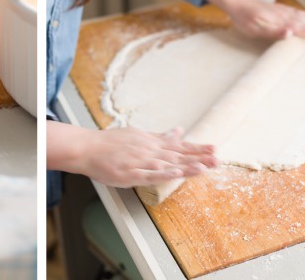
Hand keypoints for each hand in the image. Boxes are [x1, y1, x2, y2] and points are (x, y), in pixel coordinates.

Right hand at [48, 122, 216, 188]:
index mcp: (150, 141)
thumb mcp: (137, 135)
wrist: (87, 147)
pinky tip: (175, 173)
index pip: (178, 146)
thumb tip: (179, 130)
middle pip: (177, 155)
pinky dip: (163, 173)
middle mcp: (147, 150)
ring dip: (185, 166)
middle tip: (218, 160)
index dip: (197, 148)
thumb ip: (159, 136)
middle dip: (198, 158)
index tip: (214, 150)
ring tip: (204, 167)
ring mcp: (138, 161)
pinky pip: (149, 174)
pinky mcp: (129, 173)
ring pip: (166, 164)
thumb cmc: (110, 143)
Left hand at [204, 0, 304, 41]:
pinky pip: (296, 13)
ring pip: (303, 17)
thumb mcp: (256, 29)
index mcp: (282, 21)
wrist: (237, 2)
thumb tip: (292, 34)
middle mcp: (285, 15)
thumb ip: (274, 31)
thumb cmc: (244, 18)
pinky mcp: (278, 9)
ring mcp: (282, 11)